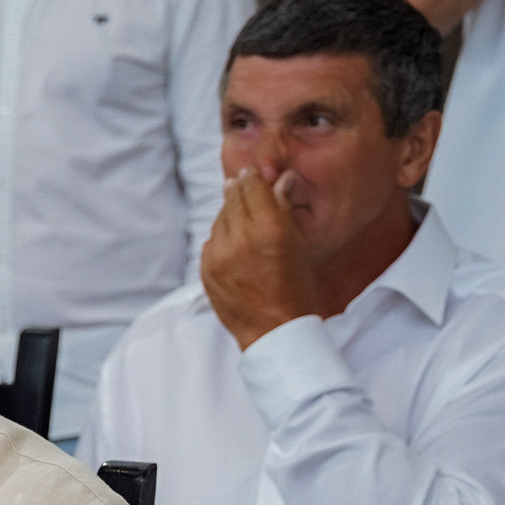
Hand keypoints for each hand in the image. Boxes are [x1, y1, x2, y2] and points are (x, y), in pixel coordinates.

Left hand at [200, 168, 317, 348]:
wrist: (274, 330)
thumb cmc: (296, 288)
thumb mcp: (298, 245)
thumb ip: (284, 209)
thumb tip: (281, 179)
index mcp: (269, 230)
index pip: (253, 187)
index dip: (253, 178)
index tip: (254, 174)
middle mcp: (240, 239)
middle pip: (232, 199)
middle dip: (240, 191)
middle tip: (243, 185)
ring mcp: (218, 256)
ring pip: (219, 219)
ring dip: (230, 214)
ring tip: (242, 216)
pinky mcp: (206, 270)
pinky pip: (211, 241)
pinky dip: (221, 237)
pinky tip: (233, 242)